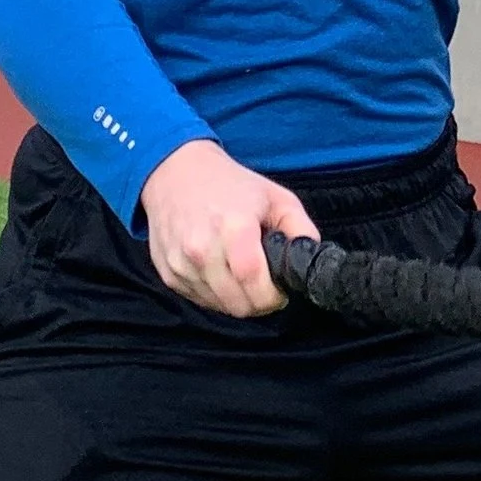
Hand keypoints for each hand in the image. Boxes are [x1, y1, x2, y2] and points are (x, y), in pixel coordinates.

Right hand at [139, 138, 319, 314]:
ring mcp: (181, 264)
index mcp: (233, 229)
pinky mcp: (168, 273)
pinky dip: (215, 294)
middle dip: (258, 302)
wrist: (175, 173)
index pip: (255, 285)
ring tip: (241, 273)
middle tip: (265, 285)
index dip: (273, 297)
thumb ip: (301, 229)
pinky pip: (200, 300)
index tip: (281, 290)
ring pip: (219, 306)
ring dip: (236, 298)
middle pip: (238, 304)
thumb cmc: (230, 184)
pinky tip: (220, 270)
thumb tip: (312, 260)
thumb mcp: (276, 197)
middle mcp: (202, 250)